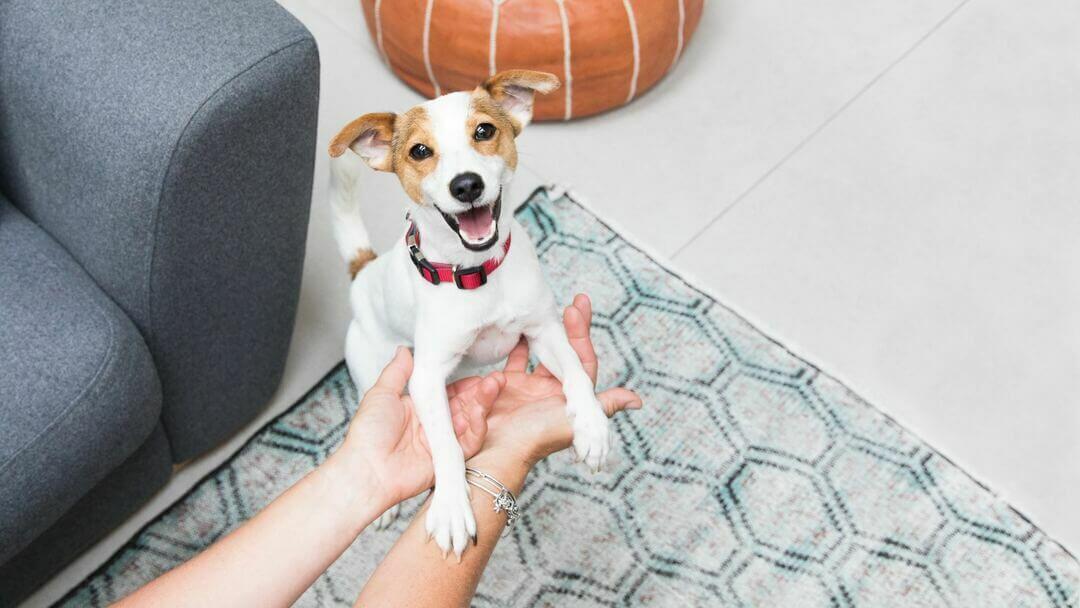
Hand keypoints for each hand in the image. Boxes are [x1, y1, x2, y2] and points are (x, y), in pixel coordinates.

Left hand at [337, 347, 504, 509]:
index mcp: (419, 410)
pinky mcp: (448, 459)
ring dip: (484, 404)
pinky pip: (469, 442)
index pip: (449, 393)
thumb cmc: (368, 433)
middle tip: (496, 378)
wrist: (366, 469)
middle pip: (464, 406)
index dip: (465, 383)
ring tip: (493, 386)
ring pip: (470, 421)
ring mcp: (442, 442)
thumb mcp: (381, 394)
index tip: (479, 373)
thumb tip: (405, 350)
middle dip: (481, 392)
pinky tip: (481, 412)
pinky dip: (477, 427)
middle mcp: (433, 426)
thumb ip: (397, 372)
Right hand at [469, 294, 641, 471]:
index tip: (577, 308)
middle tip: (575, 300)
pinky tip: (519, 324)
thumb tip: (637, 400)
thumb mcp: (574, 422)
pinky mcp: (507, 385)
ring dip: (545, 329)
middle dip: (568, 324)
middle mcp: (553, 389)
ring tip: (546, 307)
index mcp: (571, 397)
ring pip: (541, 350)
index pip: (582, 358)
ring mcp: (530, 386)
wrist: (497, 451)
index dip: (582, 333)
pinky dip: (517, 341)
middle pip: (565, 350)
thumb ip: (603, 407)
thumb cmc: (536, 438)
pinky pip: (515, 358)